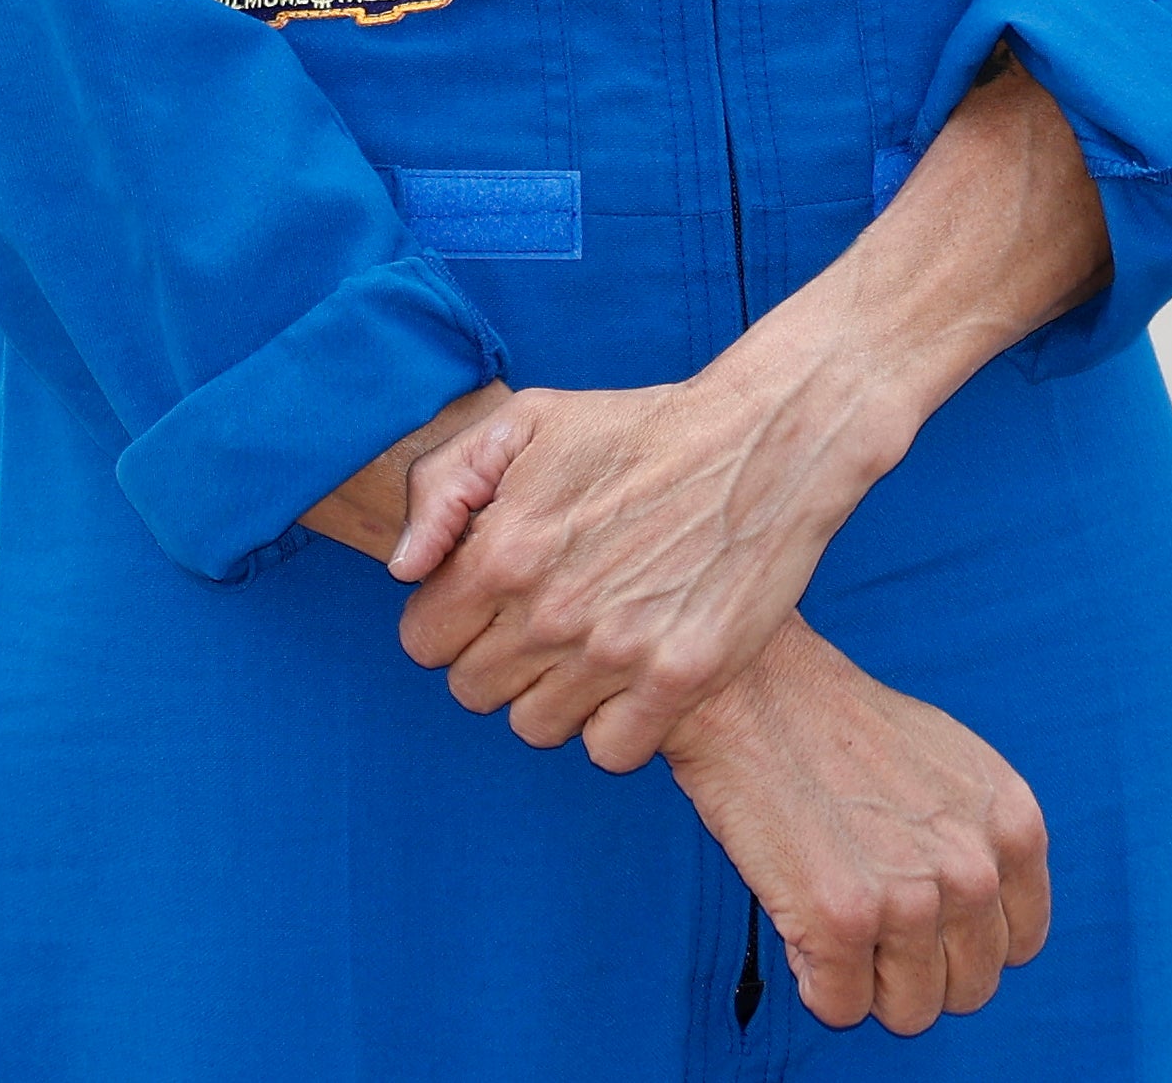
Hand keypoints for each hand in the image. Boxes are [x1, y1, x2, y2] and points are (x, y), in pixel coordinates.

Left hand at [383, 55, 1103, 770]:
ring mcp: (617, 652)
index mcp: (504, 550)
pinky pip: (610, 751)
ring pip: (536, 727)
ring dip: (553, 694)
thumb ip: (443, 487)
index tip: (490, 599)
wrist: (767, 442)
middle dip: (497, 657)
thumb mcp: (529, 421)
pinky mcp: (681, 680)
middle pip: (474, 692)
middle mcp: (552, 611)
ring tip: (590, 645)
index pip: (423, 640)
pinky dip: (614, 726)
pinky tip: (631, 677)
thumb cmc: (642, 428)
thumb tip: (404, 570)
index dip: (451, 620)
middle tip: (543, 619)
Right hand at [664, 624, 1050, 1035]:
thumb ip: (984, 839)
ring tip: (836, 917)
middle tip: (872, 920)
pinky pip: (842, 1008)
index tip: (924, 916)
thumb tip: (989, 911)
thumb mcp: (955, 766)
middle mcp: (974, 870)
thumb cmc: (843, 726)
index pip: (1020, 943)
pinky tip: (800, 920)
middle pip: (970, 988)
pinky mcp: (841, 924)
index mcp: (1015, 827)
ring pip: (912, 1011)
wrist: (755, 692)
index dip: (963, 938)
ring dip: (869, 981)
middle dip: (919, 968)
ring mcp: (911, 902)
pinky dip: (816, 981)